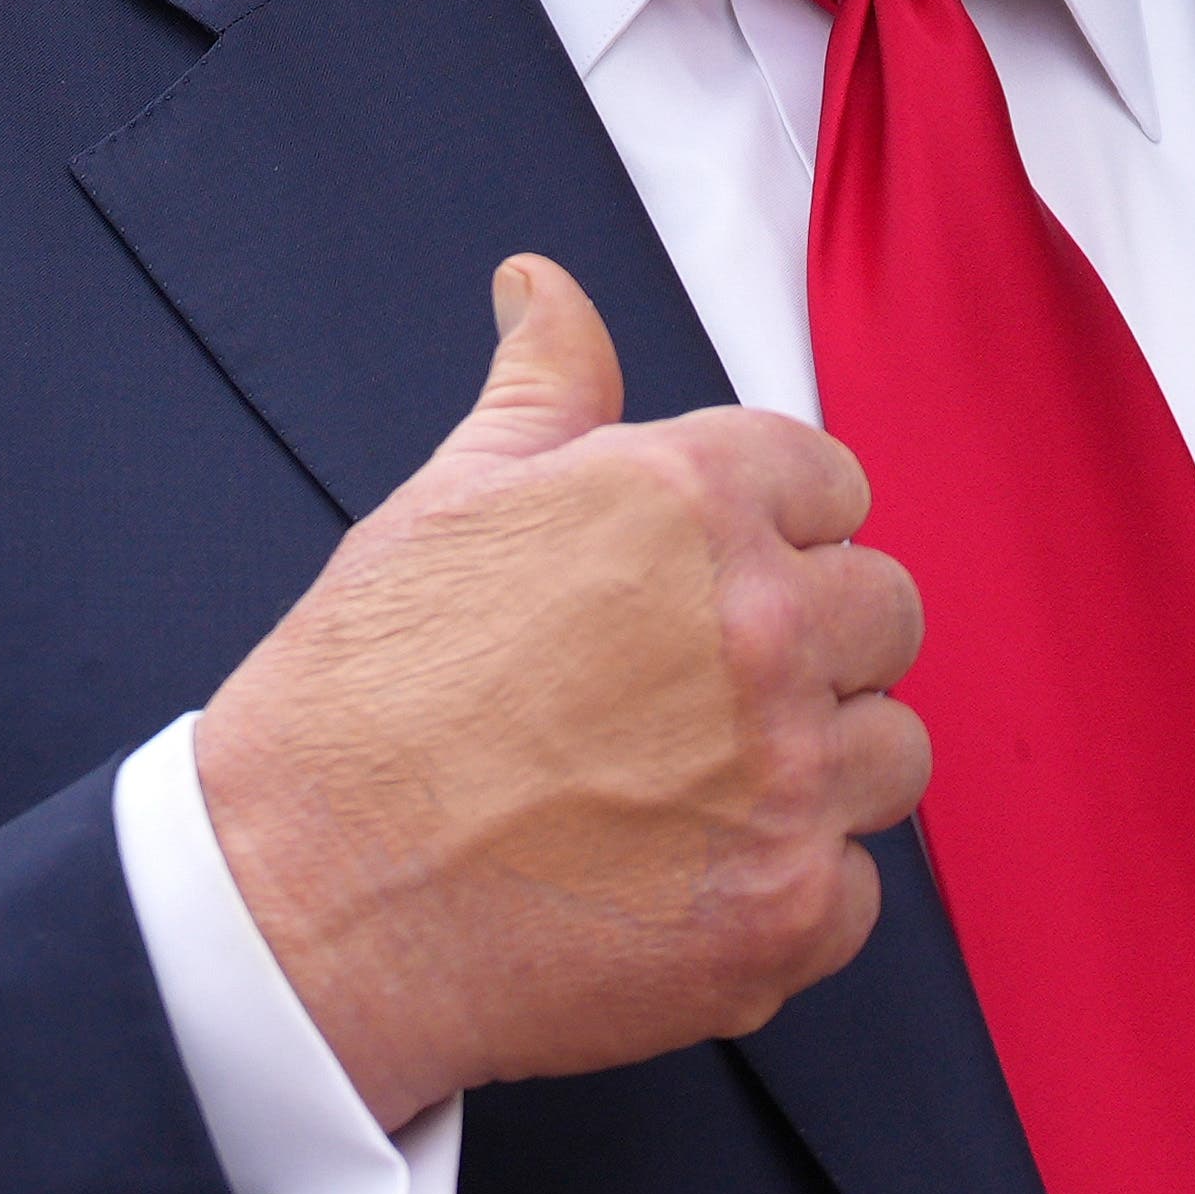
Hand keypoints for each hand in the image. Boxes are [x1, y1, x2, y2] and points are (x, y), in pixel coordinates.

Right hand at [191, 255, 926, 1128]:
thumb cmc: (360, 695)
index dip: (767, 531)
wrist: (303, 896)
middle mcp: (760, 625)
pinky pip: (859, 887)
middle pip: (887, 612)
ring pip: (891, 750)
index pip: (832, 482)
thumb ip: (542, 387)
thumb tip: (544, 287)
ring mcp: (787, 775)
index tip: (703, 585)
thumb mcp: (445, 501)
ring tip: (687, 793)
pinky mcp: (791, 906)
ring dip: (816, 769)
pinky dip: (784, 892)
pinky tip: (673, 881)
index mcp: (686, 498)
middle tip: (690, 694)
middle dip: (810, 644)